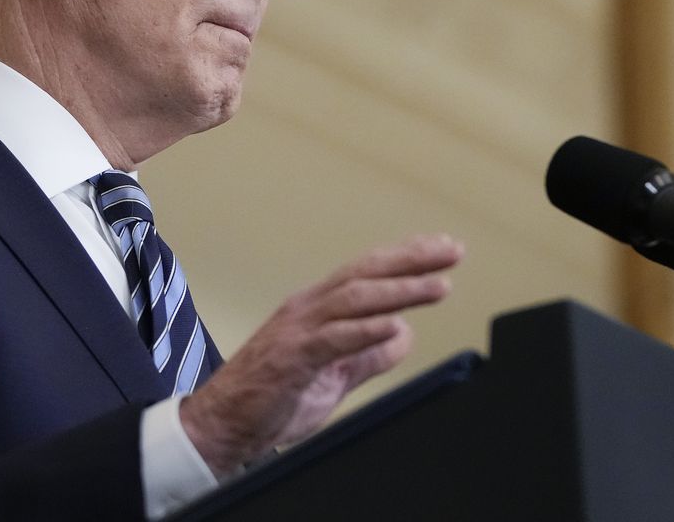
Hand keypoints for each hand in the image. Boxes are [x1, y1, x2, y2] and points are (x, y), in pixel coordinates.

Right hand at [178, 234, 462, 475]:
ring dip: (399, 290)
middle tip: (452, 250)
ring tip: (437, 286)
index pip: (367, 273)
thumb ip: (367, 354)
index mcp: (317, 309)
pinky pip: (334, 339)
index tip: (443, 248)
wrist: (221, 425)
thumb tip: (404, 335)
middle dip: (411, 260)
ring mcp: (298, 330)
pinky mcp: (291, 358)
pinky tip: (395, 325)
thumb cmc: (270, 398)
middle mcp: (307, 309)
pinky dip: (366, 330)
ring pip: (355, 299)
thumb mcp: (333, 375)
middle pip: (365, 274)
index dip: (406, 258)